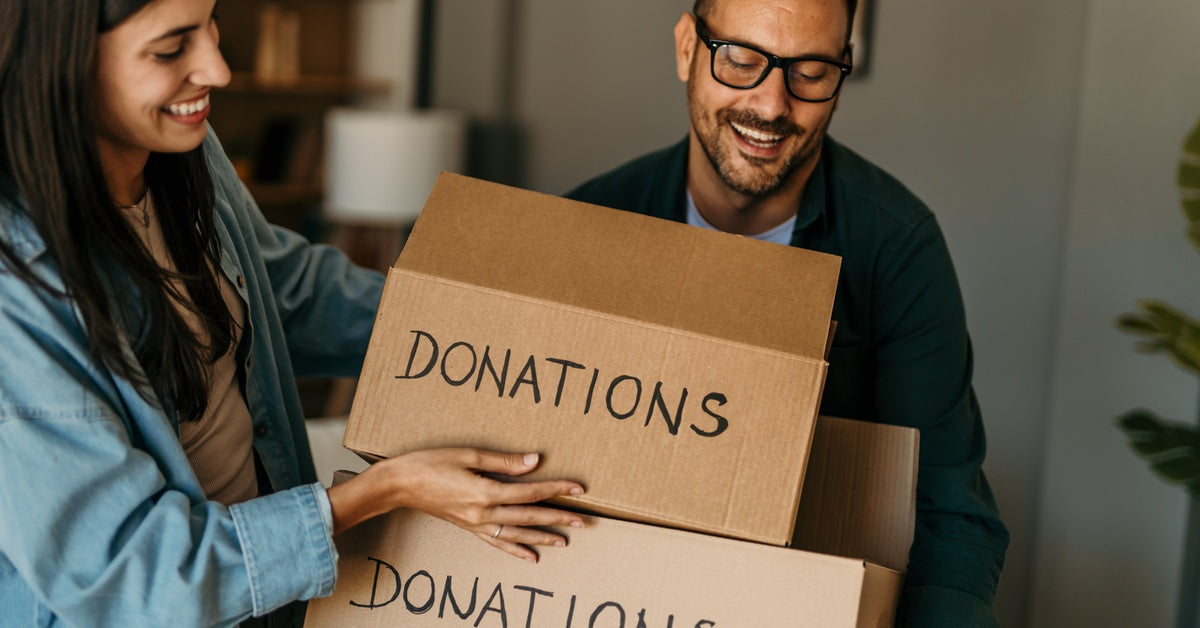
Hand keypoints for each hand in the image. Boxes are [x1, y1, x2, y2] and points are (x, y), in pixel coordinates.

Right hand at [326, 448, 584, 561]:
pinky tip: (531, 556)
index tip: (578, 487)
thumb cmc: (430, 462)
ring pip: (516, 533)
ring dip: (541, 537)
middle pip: (528, 516)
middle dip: (557, 518)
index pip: (530, 492)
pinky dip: (515, 550)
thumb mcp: (468, 455)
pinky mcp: (468, 527)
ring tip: (565, 541)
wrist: (399, 484)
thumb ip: (503, 461)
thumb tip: (534, 462)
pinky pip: (496, 542)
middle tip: (582, 520)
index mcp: (485, 492)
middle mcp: (483, 513)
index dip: (556, 489)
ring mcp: (475, 523)